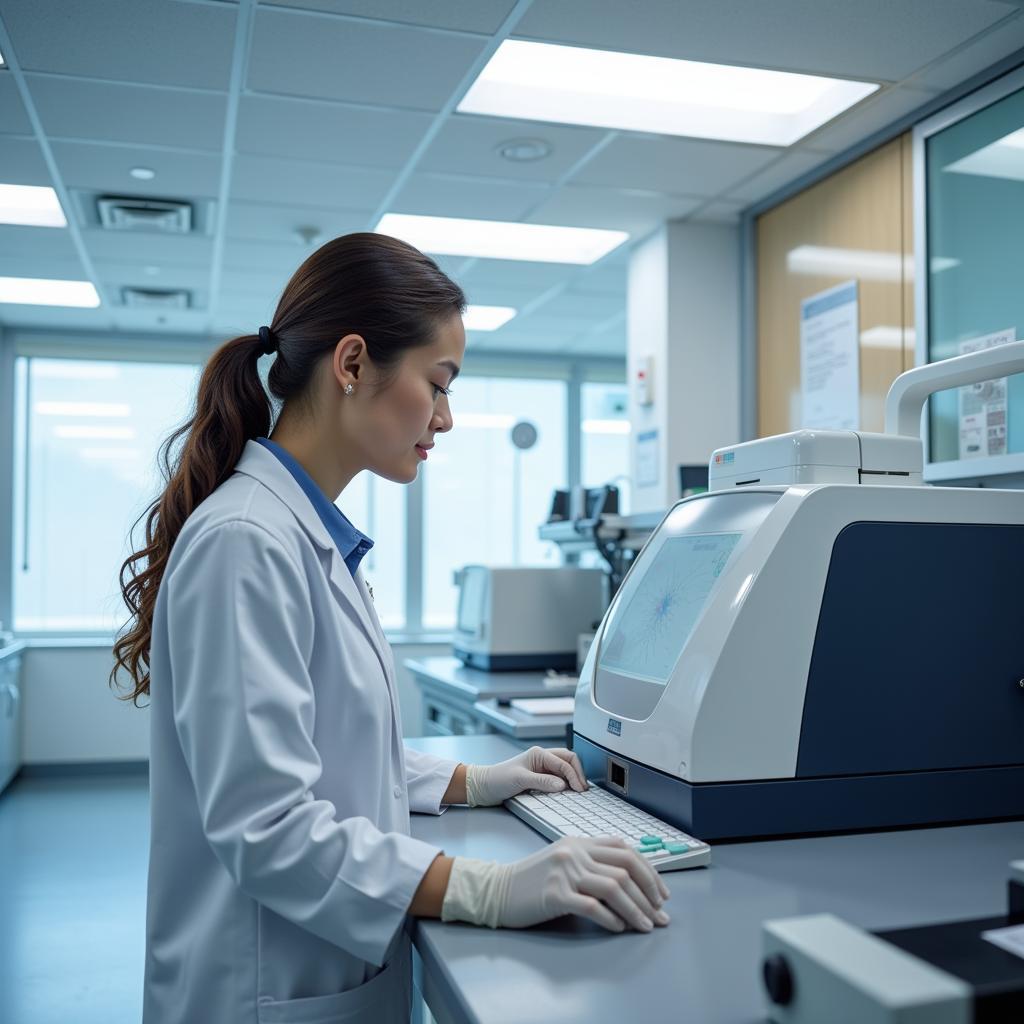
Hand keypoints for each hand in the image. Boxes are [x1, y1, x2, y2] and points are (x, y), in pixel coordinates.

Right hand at [441, 836, 670, 932]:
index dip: (649, 871)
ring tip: (646, 925)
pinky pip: (593, 906)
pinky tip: (619, 928)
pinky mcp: (555, 894)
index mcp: (579, 843)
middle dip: (649, 891)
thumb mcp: (564, 861)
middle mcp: (575, 853)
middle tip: (660, 913)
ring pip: (614, 887)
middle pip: (625, 867)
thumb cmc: (532, 880)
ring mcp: (565, 872)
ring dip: (636, 909)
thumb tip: (629, 883)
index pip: (625, 849)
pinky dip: (611, 919)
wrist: (497, 890)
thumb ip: (591, 862)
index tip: (661, 893)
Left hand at [466, 746, 586, 806]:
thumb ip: (542, 781)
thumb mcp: (520, 780)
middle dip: (578, 773)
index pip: (564, 762)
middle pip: (568, 761)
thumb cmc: (498, 779)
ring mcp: (541, 768)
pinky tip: (569, 791)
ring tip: (580, 790)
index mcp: (539, 753)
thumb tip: (562, 785)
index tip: (579, 790)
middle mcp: (542, 758)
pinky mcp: (540, 777)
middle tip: (584, 789)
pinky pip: (558, 778)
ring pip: (565, 768)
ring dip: (573, 777)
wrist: (484, 787)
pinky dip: (566, 783)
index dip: (574, 776)